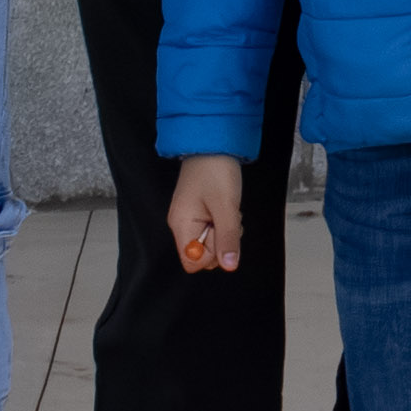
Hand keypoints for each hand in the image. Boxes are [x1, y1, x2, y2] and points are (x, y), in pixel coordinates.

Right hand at [170, 155, 245, 275]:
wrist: (213, 144)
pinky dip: (223, 222)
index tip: (219, 232)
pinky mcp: (198, 212)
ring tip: (226, 209)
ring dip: (224, 231)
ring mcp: (189, 218)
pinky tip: (225, 207)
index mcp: (181, 225)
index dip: (211, 254)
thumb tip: (229, 265)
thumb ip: (228, 238)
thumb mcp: (226, 207)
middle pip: (202, 254)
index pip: (192, 262)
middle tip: (226, 218)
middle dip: (220, 241)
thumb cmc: (215, 170)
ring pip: (210, 242)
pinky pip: (212, 229)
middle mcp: (181, 224)